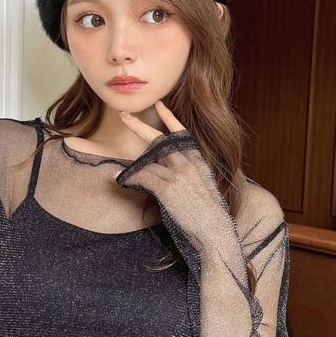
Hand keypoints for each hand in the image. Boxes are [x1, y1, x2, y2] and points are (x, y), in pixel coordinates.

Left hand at [115, 101, 236, 253]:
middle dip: (140, 127)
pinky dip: (131, 178)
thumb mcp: (204, 189)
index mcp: (199, 161)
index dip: (169, 118)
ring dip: (133, 164)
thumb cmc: (210, 216)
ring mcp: (178, 175)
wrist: (215, 231)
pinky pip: (144, 177)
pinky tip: (121, 179)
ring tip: (120, 169)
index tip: (160, 105)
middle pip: (160, 140)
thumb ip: (190, 176)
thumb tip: (170, 174)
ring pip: (149, 160)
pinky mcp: (168, 188)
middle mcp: (188, 163)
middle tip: (125, 115)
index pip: (182, 134)